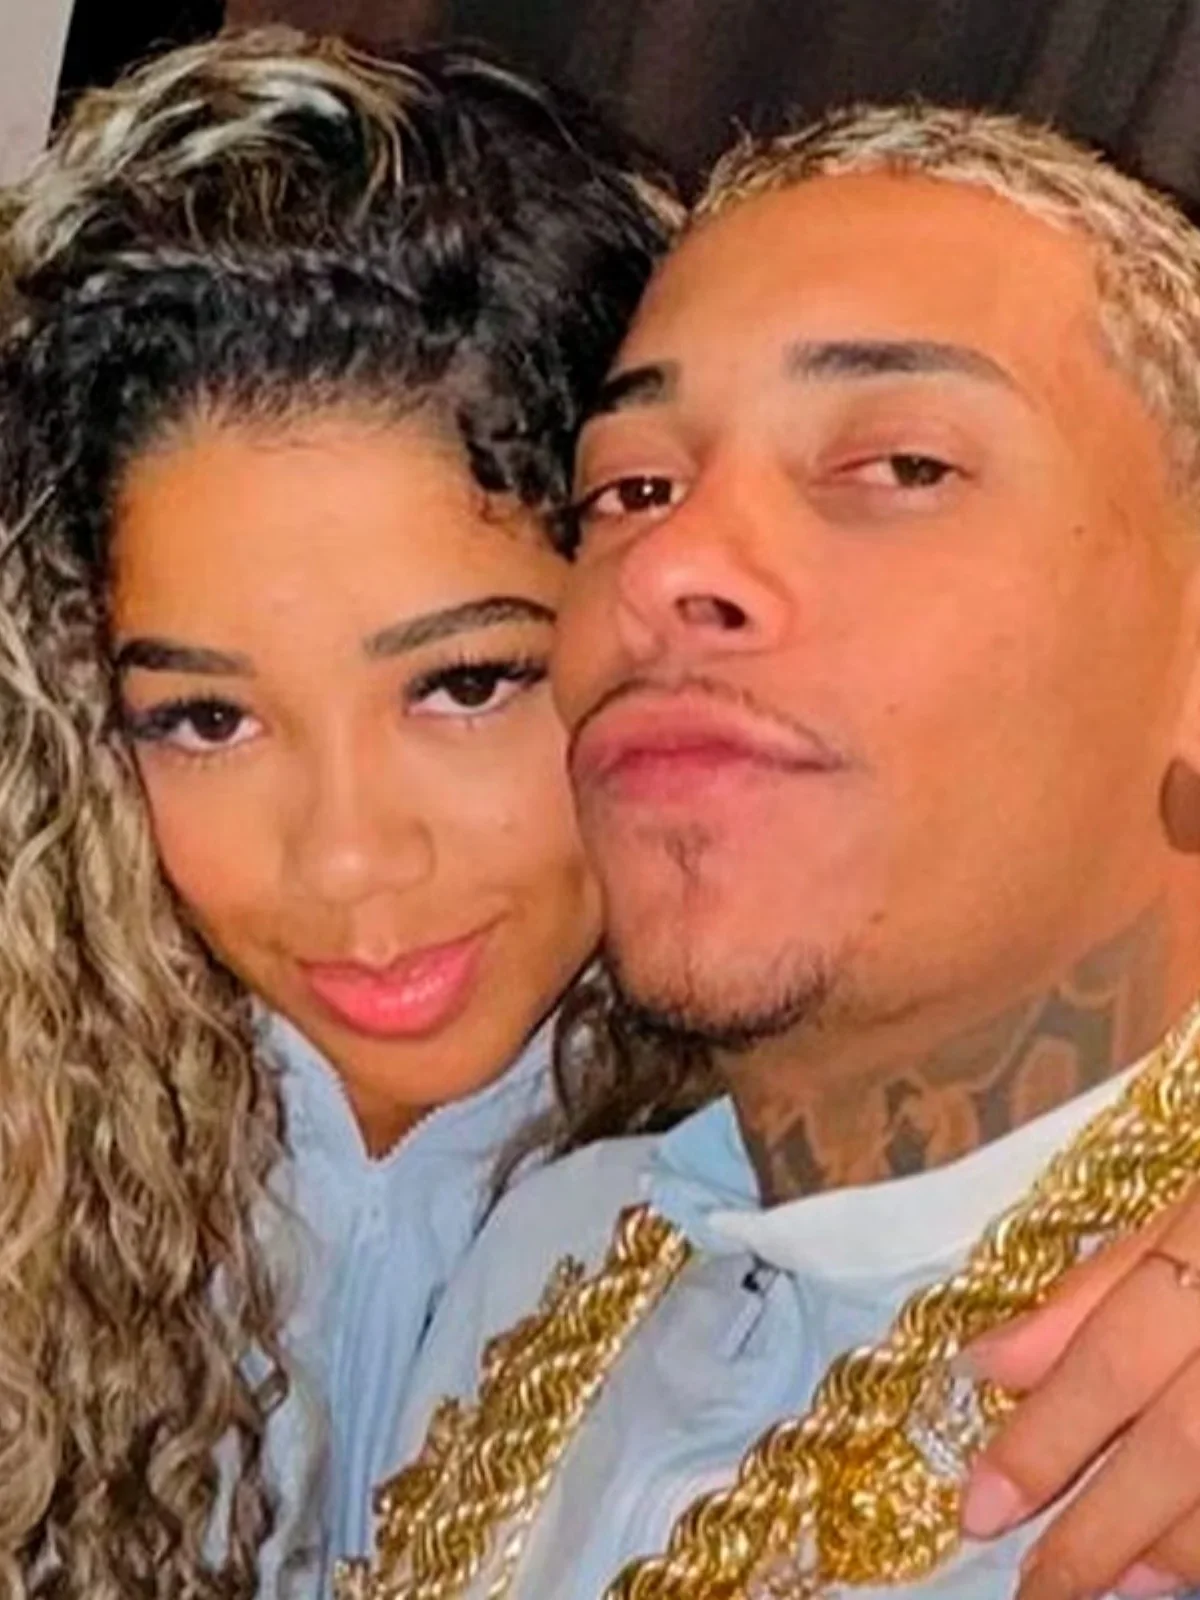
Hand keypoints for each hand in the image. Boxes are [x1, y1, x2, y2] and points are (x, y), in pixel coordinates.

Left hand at [960, 1196, 1199, 1598]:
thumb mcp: (1184, 1204)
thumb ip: (1095, 1286)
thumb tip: (990, 1365)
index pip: (1117, 1355)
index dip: (1046, 1438)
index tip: (980, 1506)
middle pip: (1186, 1442)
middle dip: (1104, 1525)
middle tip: (1037, 1586)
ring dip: (1176, 1545)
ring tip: (1114, 1582)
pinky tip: (1185, 1561)